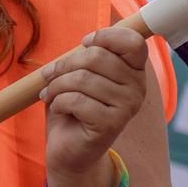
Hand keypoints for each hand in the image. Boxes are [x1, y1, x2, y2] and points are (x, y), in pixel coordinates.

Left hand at [39, 27, 149, 186]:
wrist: (70, 150)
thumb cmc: (73, 108)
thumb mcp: (79, 75)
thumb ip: (87, 56)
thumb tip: (86, 42)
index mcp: (134, 71)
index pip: (132, 41)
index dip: (104, 36)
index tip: (84, 44)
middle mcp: (138, 87)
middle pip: (97, 56)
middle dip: (64, 65)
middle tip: (49, 77)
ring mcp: (127, 107)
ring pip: (83, 78)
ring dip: (56, 86)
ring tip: (50, 95)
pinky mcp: (112, 124)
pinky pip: (77, 100)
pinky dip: (58, 102)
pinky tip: (58, 109)